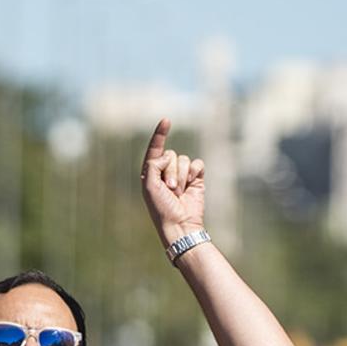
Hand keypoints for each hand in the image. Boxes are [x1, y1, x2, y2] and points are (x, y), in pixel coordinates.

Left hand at [140, 119, 205, 249]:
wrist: (181, 224)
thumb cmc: (161, 208)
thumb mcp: (149, 186)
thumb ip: (153, 165)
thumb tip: (168, 156)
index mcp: (151, 173)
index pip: (155, 149)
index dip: (160, 135)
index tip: (166, 121)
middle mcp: (166, 172)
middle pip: (170, 154)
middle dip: (171, 170)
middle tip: (170, 189)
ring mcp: (182, 175)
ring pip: (184, 159)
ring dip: (181, 175)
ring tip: (179, 192)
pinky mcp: (196, 178)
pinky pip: (197, 164)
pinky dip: (195, 172)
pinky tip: (192, 184)